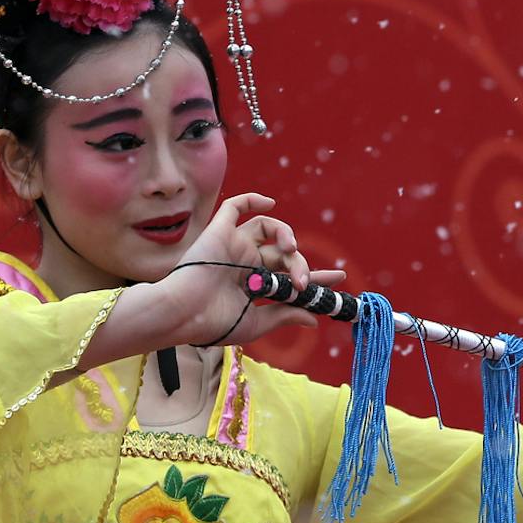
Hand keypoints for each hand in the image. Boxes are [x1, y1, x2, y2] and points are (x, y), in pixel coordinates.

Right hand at [163, 193, 343, 346]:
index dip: (316, 277)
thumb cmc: (215, 323)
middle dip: (300, 266)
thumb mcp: (258, 322)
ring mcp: (234, 245)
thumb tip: (315, 318)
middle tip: (302, 282)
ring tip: (290, 252)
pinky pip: (236, 207)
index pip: (291, 276)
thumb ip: (285, 315)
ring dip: (287, 236)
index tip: (338, 279)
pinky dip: (253, 200)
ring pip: (269, 229)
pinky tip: (270, 204)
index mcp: (254, 286)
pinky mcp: (220, 231)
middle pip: (285, 254)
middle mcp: (246, 263)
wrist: (184, 313)